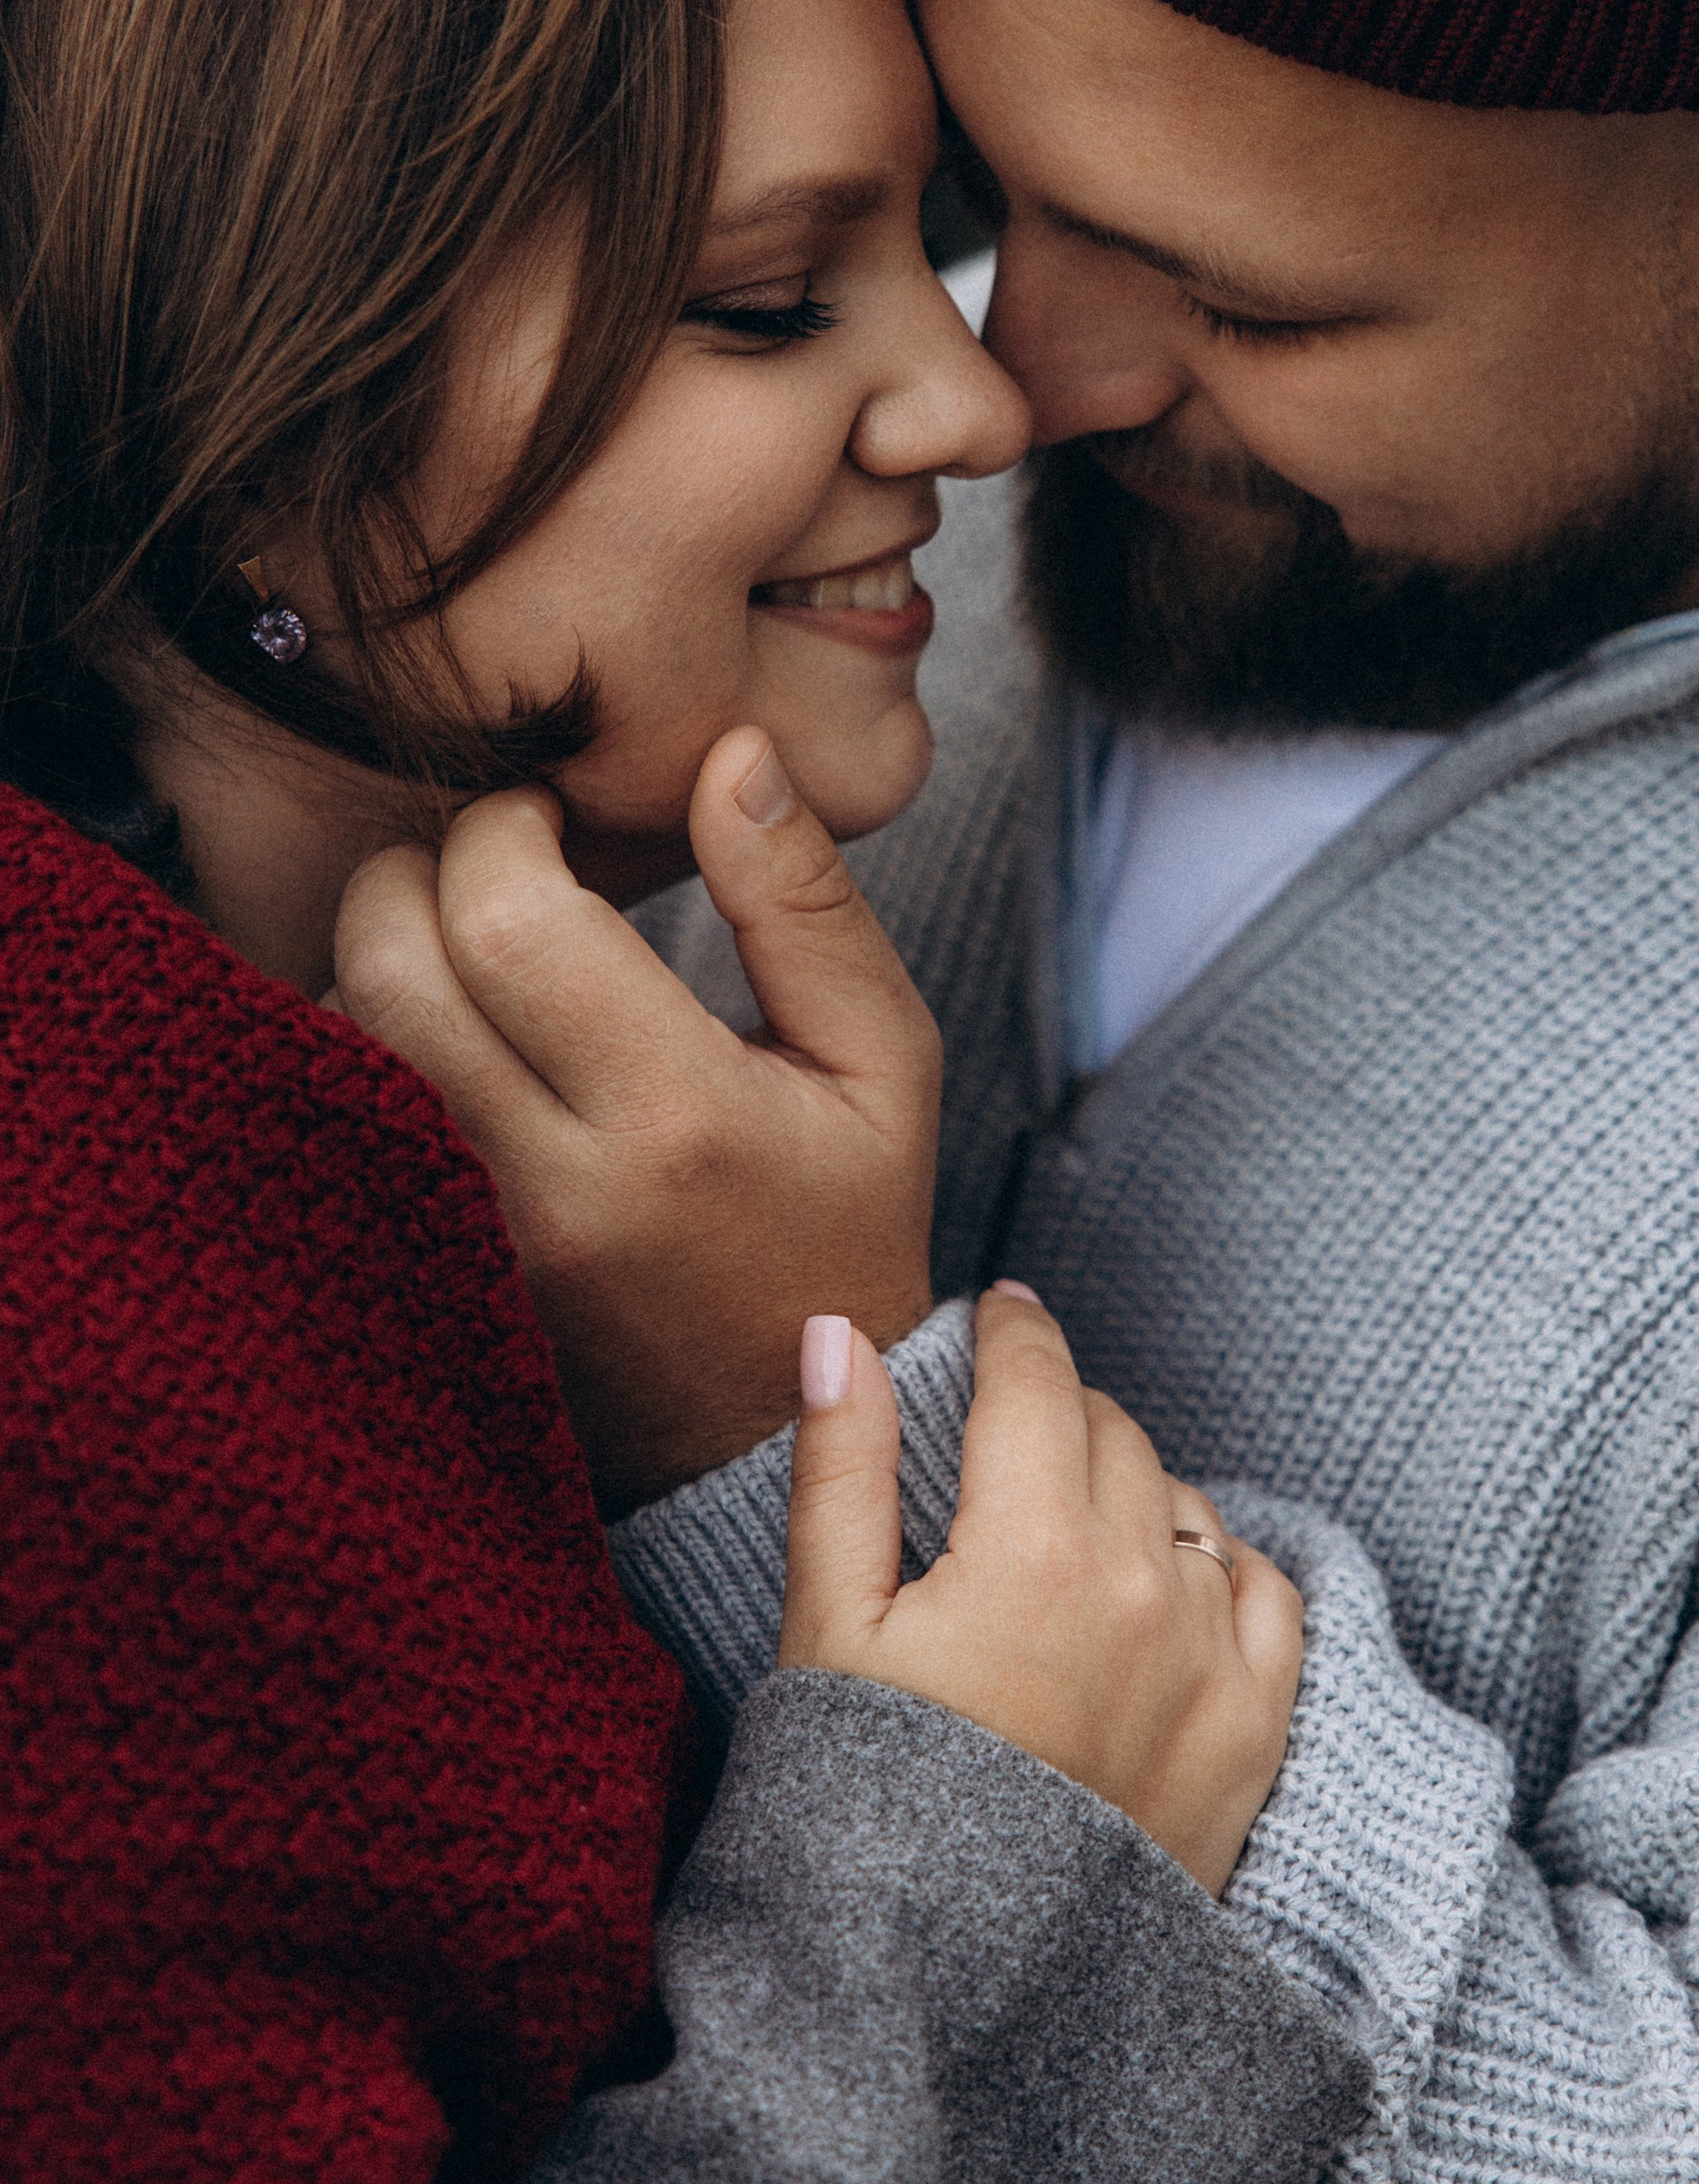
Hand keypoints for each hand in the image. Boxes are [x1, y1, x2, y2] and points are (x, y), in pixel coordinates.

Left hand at [333, 728, 937, 1514]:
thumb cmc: (841, 1226)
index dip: (506, 827)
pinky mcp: (423, 1274)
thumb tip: (731, 751)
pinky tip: (440, 1037)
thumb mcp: (881, 1058)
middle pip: (389, 964)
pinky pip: (333, 1120)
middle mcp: (554, 1187)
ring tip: (466, 956)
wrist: (776, 1432)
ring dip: (377, 957)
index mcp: (680, 1118)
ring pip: (336, 1036)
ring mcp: (471, 1243)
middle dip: (414, 873)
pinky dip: (361, 1046)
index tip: (548, 822)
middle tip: (483, 869)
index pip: (510, 915)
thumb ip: (803, 900)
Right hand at [779, 1285, 1301, 1896]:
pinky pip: (1268, 1590)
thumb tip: (842, 1332)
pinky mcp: (1258, 1732)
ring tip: (1068, 1527)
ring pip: (1187, 1504)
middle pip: (1113, 1433)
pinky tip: (1169, 1580)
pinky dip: (1221, 1565)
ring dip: (1132, 1491)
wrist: (954, 1997)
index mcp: (1031, 1548)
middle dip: (1058, 1414)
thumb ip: (842, 1468)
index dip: (1015, 1331)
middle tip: (1009, 1434)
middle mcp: (1144, 1587)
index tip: (1003, 1310)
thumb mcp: (827, 1632)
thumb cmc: (864, 1809)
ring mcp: (1213, 1661)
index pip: (1038, 1381)